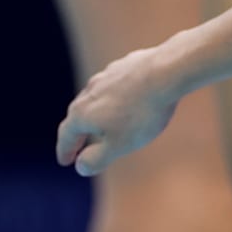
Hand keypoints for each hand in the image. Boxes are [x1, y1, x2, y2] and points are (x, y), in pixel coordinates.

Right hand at [56, 47, 180, 176]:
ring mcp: (107, 76)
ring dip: (96, 114)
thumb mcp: (118, 145)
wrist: (166, 72)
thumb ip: (97, 159)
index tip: (65, 161)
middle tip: (78, 146)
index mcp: (82, 113)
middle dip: (78, 133)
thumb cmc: (141, 112)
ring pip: (96, 99)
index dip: (65, 150)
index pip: (66, 135)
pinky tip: (125, 101)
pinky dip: (115, 99)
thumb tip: (81, 166)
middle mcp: (89, 92)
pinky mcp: (126, 65)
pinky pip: (115, 86)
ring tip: (101, 125)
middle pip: (78, 115)